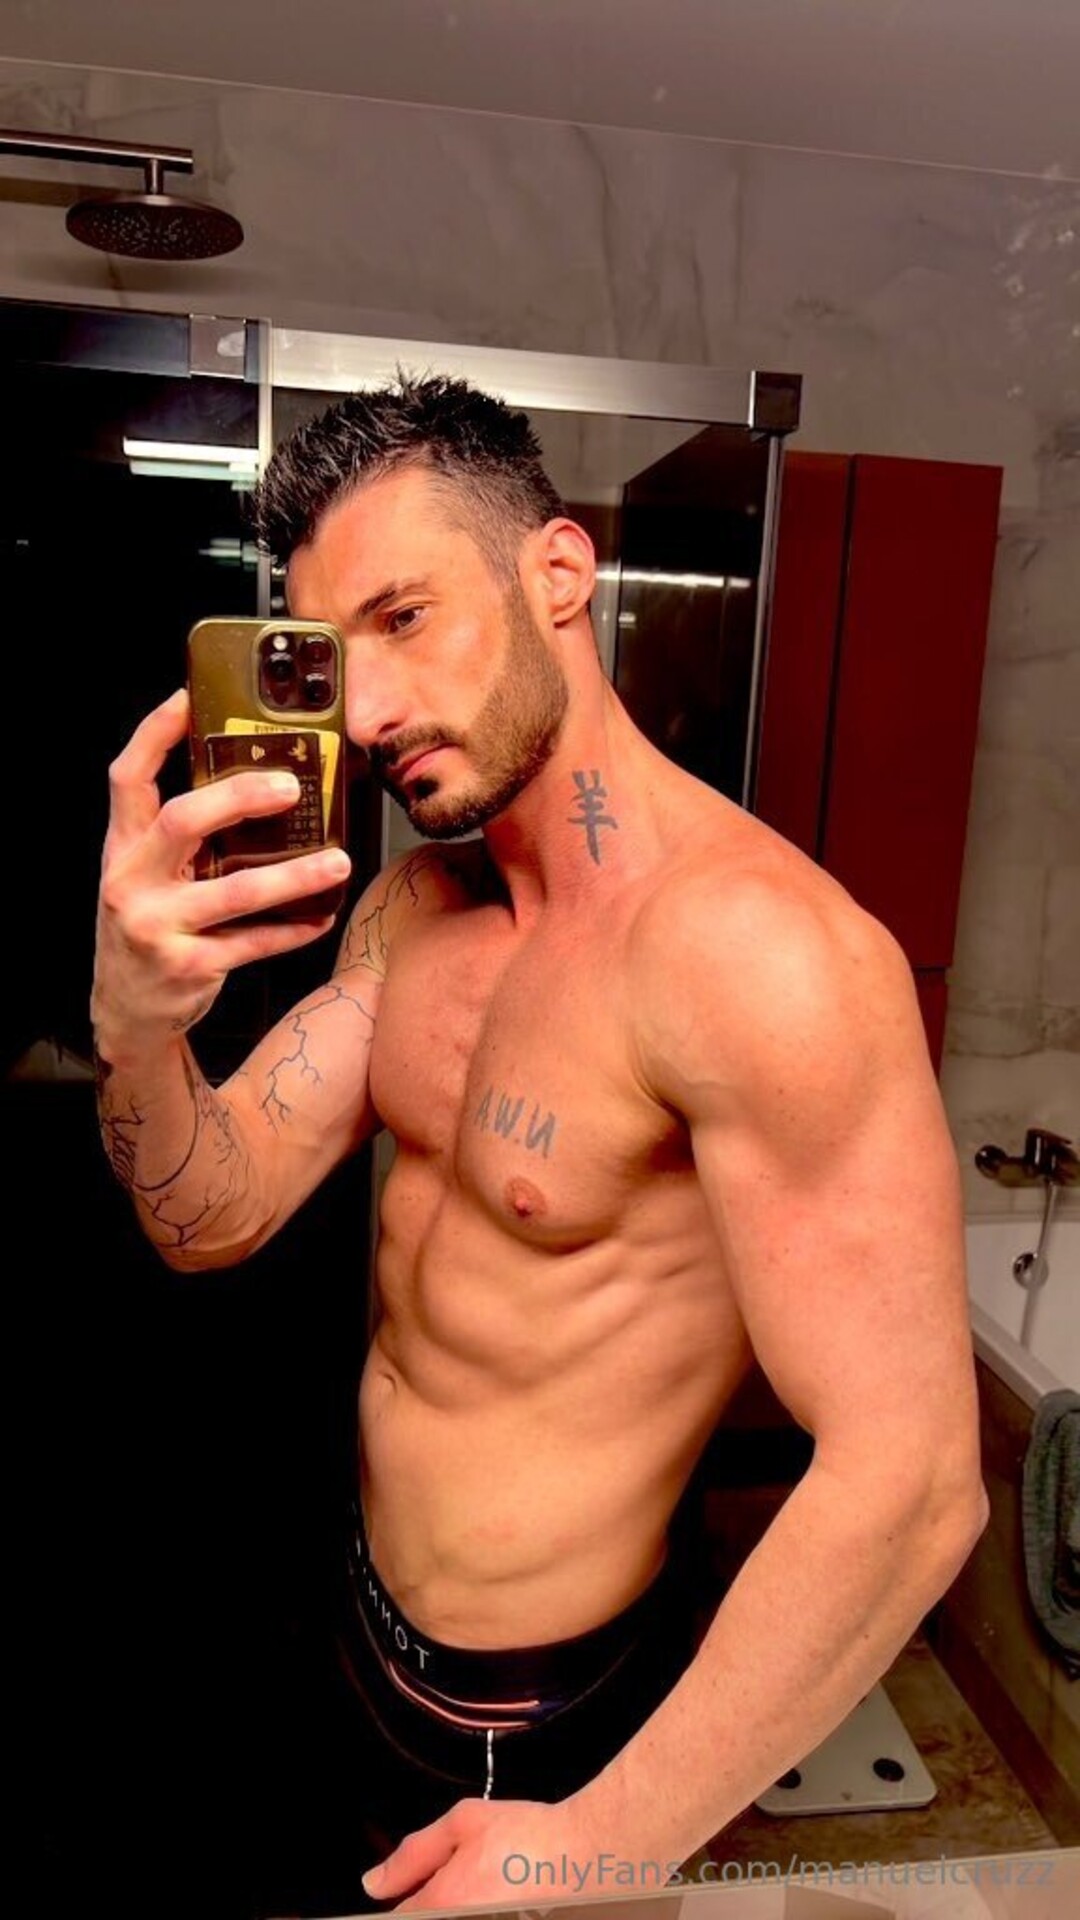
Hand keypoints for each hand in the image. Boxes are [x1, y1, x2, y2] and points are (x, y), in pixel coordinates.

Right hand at [92, 688, 350, 1052]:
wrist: (125, 1010)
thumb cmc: (147, 926)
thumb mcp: (145, 875)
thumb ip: (178, 836)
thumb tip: (252, 786)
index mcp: (122, 848)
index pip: (127, 777)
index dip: (154, 734)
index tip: (187, 697)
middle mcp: (131, 881)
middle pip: (183, 820)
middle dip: (238, 796)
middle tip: (290, 786)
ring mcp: (157, 926)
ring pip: (235, 891)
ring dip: (294, 876)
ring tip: (338, 860)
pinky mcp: (188, 966)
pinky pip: (253, 943)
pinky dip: (293, 930)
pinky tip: (322, 915)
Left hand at [362, 1796, 658, 1912]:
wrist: (589, 1855)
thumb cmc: (530, 1836)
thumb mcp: (464, 1822)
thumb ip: (413, 1853)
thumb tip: (374, 1883)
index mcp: (442, 1904)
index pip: (400, 1916)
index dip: (405, 1900)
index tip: (417, 1890)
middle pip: (427, 1916)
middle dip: (437, 1901)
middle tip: (468, 1882)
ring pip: (452, 1919)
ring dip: (461, 1906)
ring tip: (492, 1887)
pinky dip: (485, 1908)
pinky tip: (504, 1898)